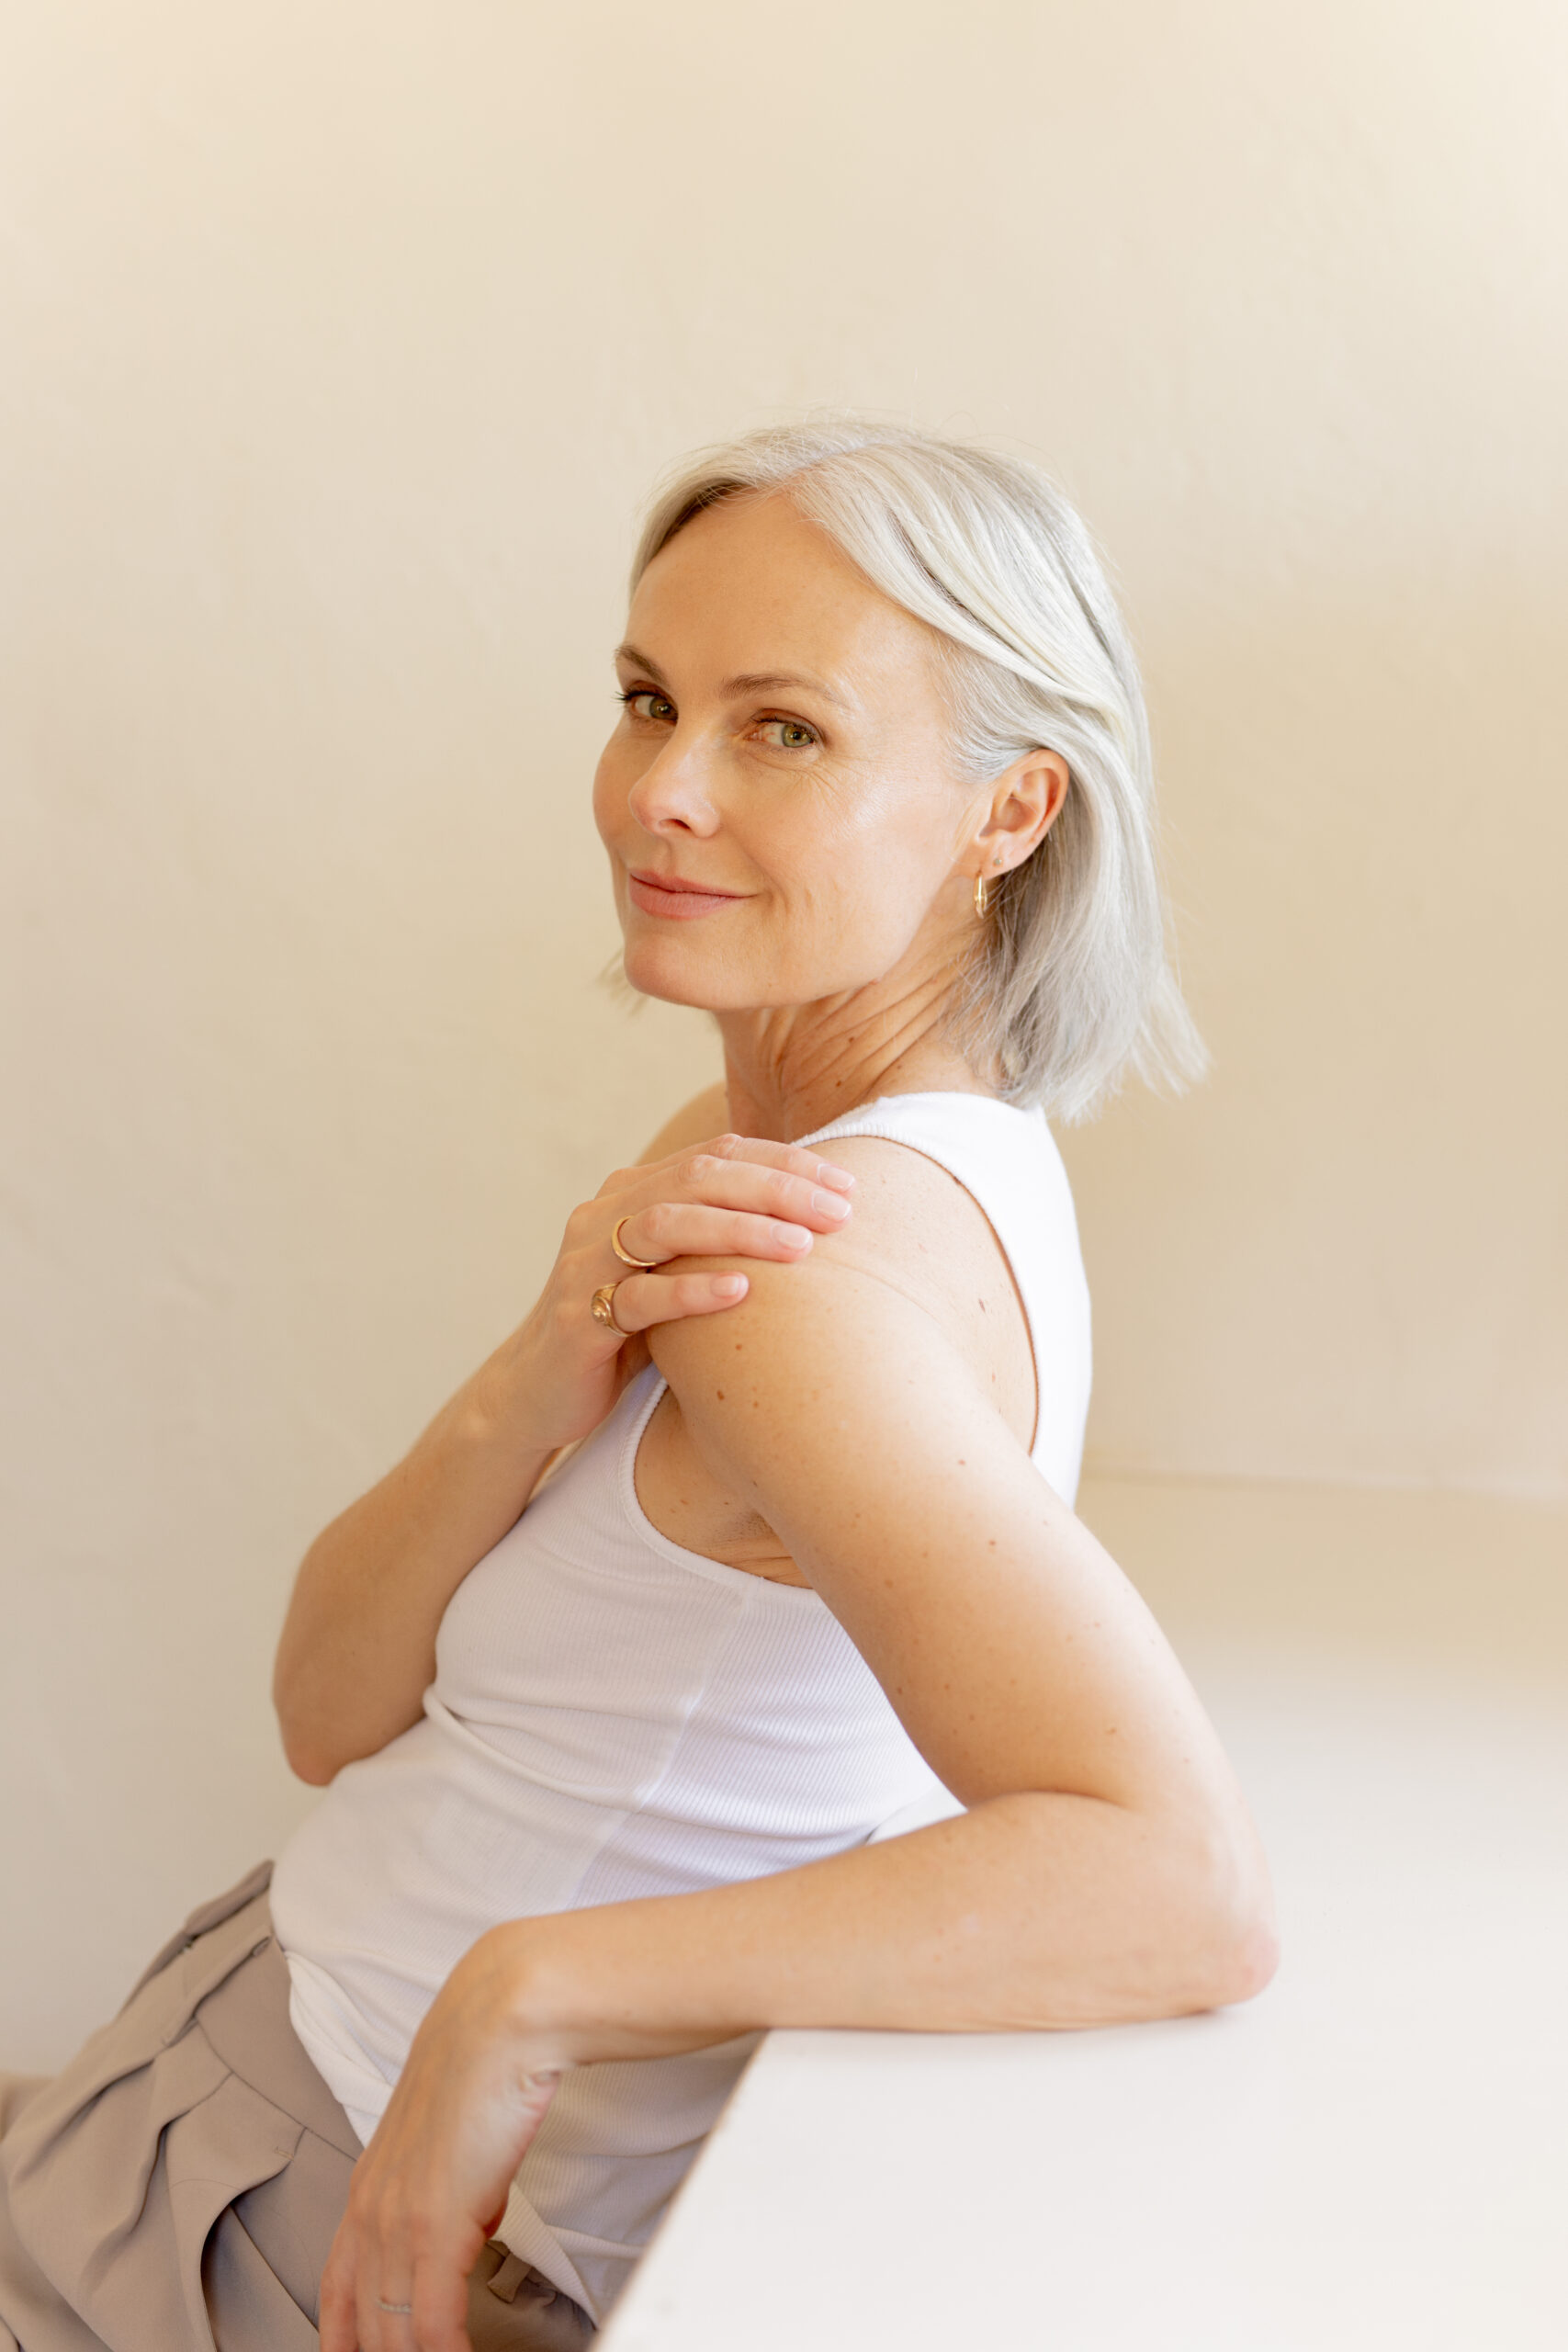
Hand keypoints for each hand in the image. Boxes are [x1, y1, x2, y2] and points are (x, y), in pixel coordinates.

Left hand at [317, 1928, 562, 2351]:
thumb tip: (476, 2216)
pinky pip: (431, 2326)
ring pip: (389, 2333)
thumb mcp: (454, 2133)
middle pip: (359, 2325)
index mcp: (369, 2187)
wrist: (505, 2017)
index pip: (337, 2293)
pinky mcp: (435, 2226)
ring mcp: (397, 2220)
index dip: (346, 2341)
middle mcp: (371, 2208)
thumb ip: (452, 2182)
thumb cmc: (488, 2059)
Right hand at [493, 1133, 854, 1454]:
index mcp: (634, 1191)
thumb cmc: (627, 1329)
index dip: (784, 1162)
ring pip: (666, 1226)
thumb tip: (816, 1216)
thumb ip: (720, 1237)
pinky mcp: (577, 1318)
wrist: (541, 1391)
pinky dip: (690, 1291)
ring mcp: (585, 1263)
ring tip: (800, 1246)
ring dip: (739, 1230)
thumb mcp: (675, 1272)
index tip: (847, 1183)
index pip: (718, 1155)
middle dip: (775, 1189)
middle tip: (838, 1211)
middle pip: (697, 1178)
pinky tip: (740, 1291)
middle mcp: (606, 1214)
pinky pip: (636, 1298)